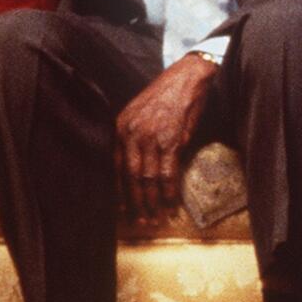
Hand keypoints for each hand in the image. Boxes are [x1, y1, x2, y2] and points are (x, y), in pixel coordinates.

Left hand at [112, 52, 216, 221]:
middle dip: (135, 204)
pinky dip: (170, 192)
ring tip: (156, 218)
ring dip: (153, 203)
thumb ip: (132, 138)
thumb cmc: (164, 96)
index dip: (119, 192)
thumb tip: (133, 166)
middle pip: (130, 178)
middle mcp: (132, 134)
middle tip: (140, 222)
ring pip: (148, 179)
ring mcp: (152, 138)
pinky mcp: (173, 141)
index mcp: (120, 128)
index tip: (122, 210)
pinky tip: (172, 204)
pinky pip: (169, 173)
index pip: (115, 168)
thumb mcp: (138, 113)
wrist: (187, 78)